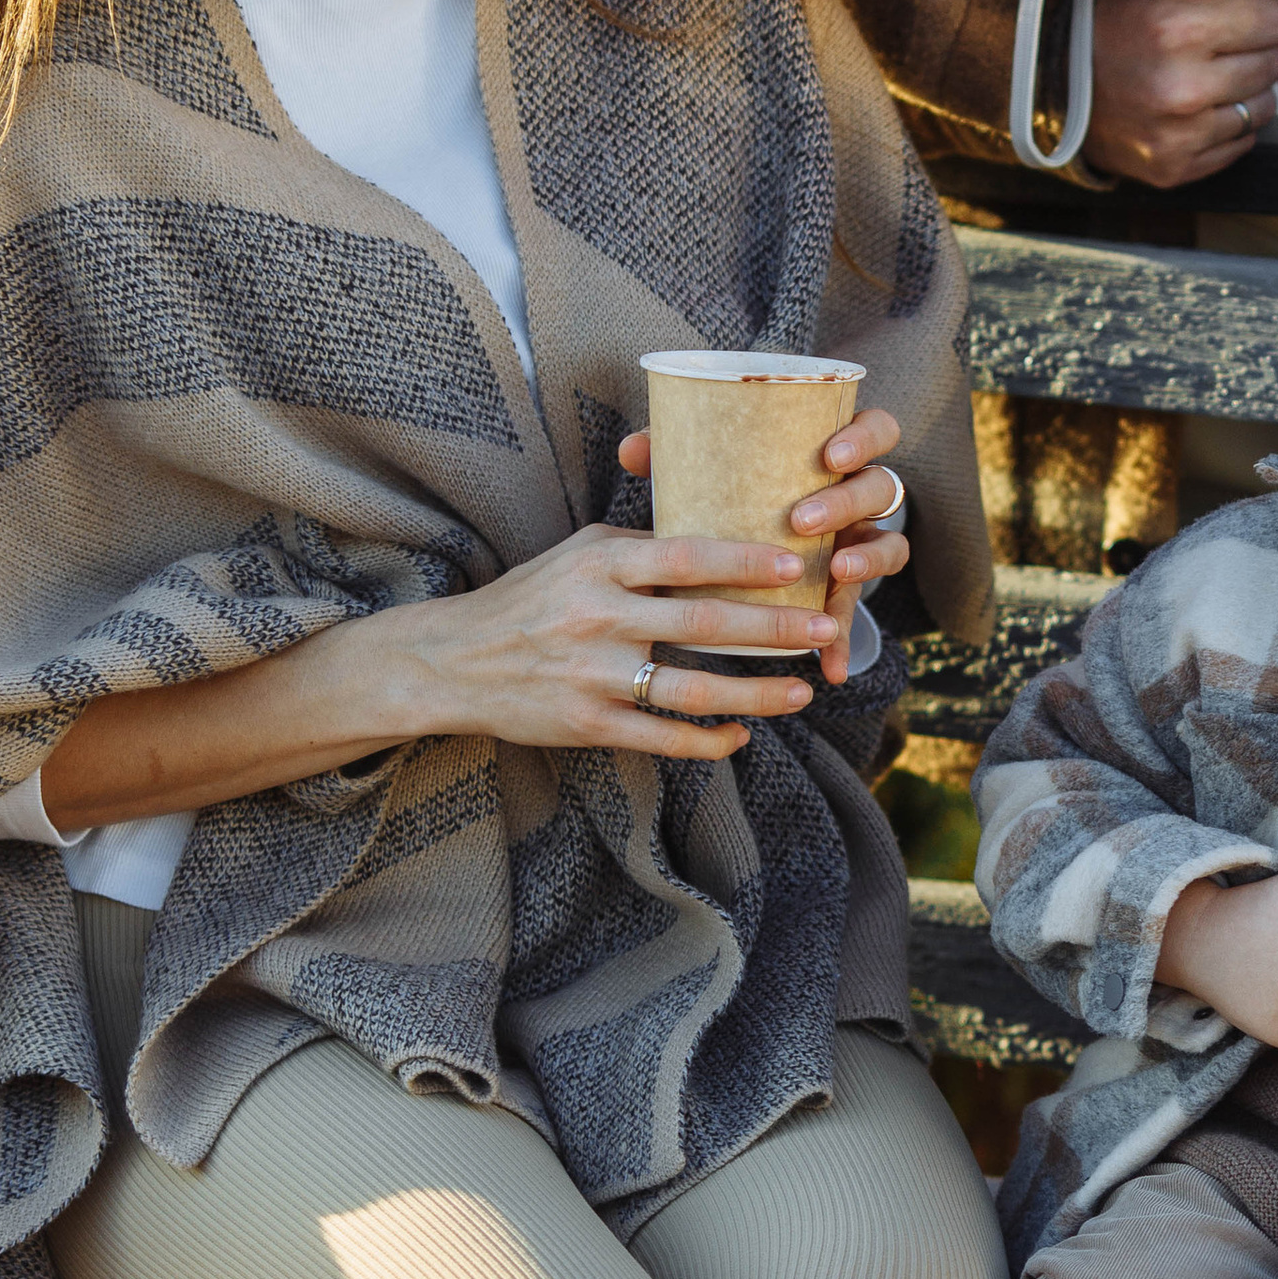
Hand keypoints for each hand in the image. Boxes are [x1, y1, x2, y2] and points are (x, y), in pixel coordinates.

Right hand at [382, 516, 826, 760]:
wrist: (452, 662)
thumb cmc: (529, 600)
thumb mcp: (577, 556)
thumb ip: (640, 551)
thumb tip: (715, 538)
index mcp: (600, 566)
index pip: (686, 558)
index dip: (745, 561)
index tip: (795, 564)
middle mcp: (598, 617)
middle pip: (702, 622)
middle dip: (772, 627)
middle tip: (825, 627)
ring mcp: (594, 674)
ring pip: (691, 688)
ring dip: (754, 694)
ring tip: (802, 690)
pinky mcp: (587, 723)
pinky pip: (660, 736)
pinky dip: (705, 740)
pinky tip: (740, 736)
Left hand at [620, 404, 907, 687]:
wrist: (755, 549)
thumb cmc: (735, 495)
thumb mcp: (713, 472)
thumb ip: (679, 455)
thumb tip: (631, 446)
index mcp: (836, 457)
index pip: (875, 431)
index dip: (864, 438)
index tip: (829, 454)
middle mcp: (858, 498)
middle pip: (882, 489)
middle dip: (847, 503)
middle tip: (803, 520)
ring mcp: (860, 544)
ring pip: (889, 548)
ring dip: (866, 562)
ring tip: (835, 574)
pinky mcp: (847, 592)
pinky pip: (858, 618)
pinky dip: (845, 643)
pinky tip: (831, 667)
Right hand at [1084, 0, 1277, 186]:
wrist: (1047, 78)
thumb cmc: (1110, 15)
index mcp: (1176, 28)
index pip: (1273, 20)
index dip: (1265, 12)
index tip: (1248, 12)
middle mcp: (1179, 88)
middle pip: (1272, 64)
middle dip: (1256, 49)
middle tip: (1219, 44)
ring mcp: (1176, 136)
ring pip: (1261, 108)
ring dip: (1245, 89)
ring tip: (1208, 75)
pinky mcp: (1172, 169)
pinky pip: (1239, 145)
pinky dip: (1226, 125)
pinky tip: (1196, 107)